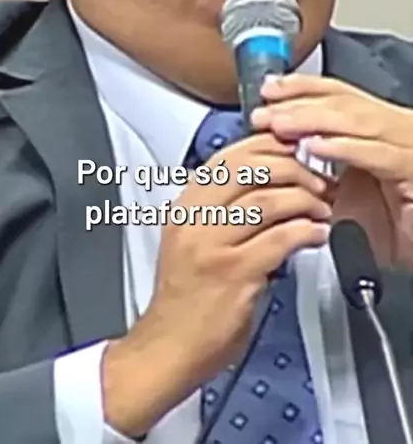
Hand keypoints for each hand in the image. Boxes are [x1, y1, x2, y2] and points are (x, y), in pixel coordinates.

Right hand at [103, 132, 330, 437]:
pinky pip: (279, 239)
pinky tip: (317, 235)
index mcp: (186, 205)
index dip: (269, 146)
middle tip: (317, 179)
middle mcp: (195, 219)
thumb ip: (221, 207)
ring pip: (268, 200)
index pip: (230, 156)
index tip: (295, 149)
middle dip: (293, 168)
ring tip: (322, 208)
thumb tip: (269, 179)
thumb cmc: (187, 296)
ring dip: (306, 200)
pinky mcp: (233, 273)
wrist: (170, 345)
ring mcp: (212, 245)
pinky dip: (307, 232)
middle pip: (249, 169)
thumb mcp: (193, 238)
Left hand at [254, 74, 412, 188]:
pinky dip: (343, 148)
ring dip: (312, 121)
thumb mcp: (346, 191)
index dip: (301, 90)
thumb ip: (320, 168)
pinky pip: (375, 154)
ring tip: (280, 125)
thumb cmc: (391, 227)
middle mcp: (396, 127)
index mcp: (379, 126)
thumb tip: (276, 152)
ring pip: (355, 121)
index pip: (337, 94)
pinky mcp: (412, 168)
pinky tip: (315, 146)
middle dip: (298, 105)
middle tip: (263, 113)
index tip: (267, 91)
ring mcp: (406, 144)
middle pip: (342, 102)